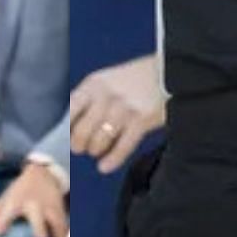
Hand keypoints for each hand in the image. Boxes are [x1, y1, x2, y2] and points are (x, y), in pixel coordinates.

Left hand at [0, 161, 65, 236]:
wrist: (42, 174)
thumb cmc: (17, 193)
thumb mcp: (2, 202)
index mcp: (16, 201)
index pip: (7, 213)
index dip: (2, 222)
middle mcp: (34, 204)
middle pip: (37, 217)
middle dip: (39, 227)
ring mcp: (49, 207)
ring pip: (57, 223)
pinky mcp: (61, 210)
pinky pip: (64, 226)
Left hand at [70, 55, 163, 172]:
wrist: (169, 70)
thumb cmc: (136, 78)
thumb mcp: (108, 80)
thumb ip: (90, 98)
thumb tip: (72, 125)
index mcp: (93, 84)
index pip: (70, 112)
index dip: (67, 129)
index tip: (67, 138)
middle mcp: (105, 96)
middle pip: (81, 132)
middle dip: (79, 145)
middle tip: (83, 148)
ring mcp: (123, 109)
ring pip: (98, 142)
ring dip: (96, 151)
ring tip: (98, 151)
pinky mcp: (141, 121)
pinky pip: (121, 148)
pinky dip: (111, 160)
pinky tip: (105, 167)